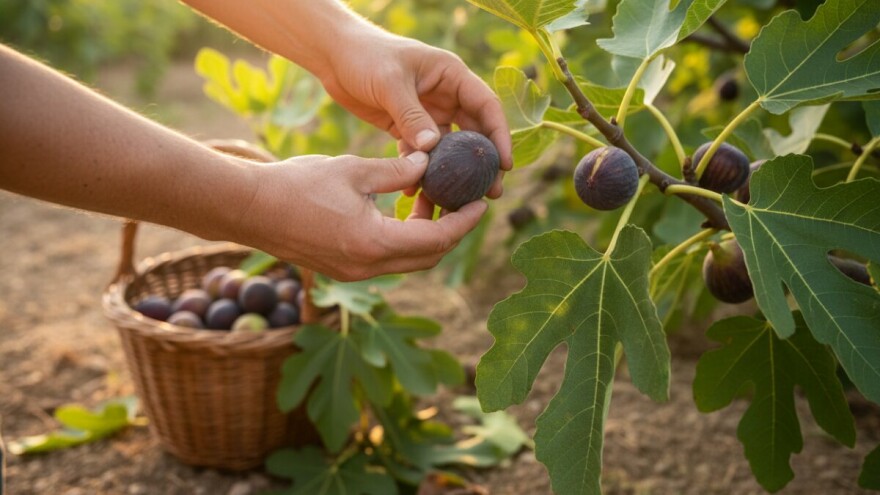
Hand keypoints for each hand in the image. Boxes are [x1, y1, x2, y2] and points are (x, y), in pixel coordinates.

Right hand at [236, 151, 487, 280]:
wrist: (248, 209)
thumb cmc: (297, 184)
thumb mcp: (354, 169)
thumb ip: (397, 169)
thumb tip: (429, 163)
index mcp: (375, 243)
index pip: (437, 239)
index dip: (464, 222)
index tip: (480, 203)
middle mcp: (368, 268)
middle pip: (428, 258)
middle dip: (451, 233)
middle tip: (463, 203)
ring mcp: (353, 273)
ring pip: (407, 262)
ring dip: (426, 238)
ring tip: (434, 203)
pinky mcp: (341, 269)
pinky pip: (385, 261)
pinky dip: (402, 241)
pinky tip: (401, 213)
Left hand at [315, 30, 511, 197]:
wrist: (335, 56)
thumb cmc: (366, 56)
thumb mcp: (389, 82)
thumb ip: (411, 115)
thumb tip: (432, 148)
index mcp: (452, 76)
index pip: (486, 106)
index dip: (499, 136)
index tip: (504, 165)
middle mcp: (446, 95)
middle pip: (474, 133)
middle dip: (482, 164)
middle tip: (491, 193)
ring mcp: (428, 113)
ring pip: (448, 149)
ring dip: (452, 175)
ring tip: (456, 202)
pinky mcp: (408, 128)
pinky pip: (420, 155)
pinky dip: (419, 173)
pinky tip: (415, 194)